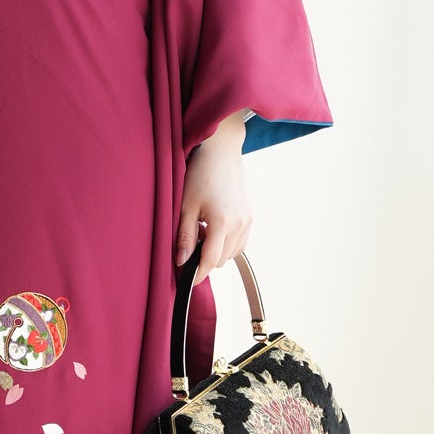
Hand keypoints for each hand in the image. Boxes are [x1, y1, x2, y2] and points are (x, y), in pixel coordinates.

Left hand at [176, 110, 252, 284]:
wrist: (221, 153)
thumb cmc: (200, 175)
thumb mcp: (185, 206)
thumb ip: (184, 236)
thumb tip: (181, 262)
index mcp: (222, 222)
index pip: (210, 260)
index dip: (198, 273)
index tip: (188, 280)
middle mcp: (240, 224)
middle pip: (221, 259)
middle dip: (205, 259)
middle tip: (189, 245)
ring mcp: (248, 220)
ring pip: (232, 252)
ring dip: (216, 250)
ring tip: (202, 231)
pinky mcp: (251, 216)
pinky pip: (240, 242)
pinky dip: (227, 243)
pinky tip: (215, 228)